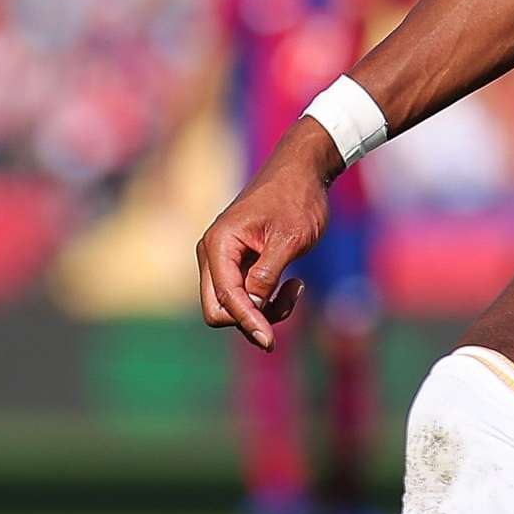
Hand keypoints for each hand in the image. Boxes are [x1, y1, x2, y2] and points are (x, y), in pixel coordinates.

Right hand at [196, 123, 336, 349]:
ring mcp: (222, 258)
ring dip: (263, 309)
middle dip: (251, 318)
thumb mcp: (287, 239)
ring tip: (297, 290)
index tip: (271, 342)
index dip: (248, 322)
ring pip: (232, 305)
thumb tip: (251, 307)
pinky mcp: (236, 262)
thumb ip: (266, 275)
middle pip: (218, 309)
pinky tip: (294, 283)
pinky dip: (266, 299)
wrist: (301, 172)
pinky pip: (243, 295)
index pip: (226, 298)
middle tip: (288, 306)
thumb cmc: (296, 199)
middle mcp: (212, 253)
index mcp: (219, 244)